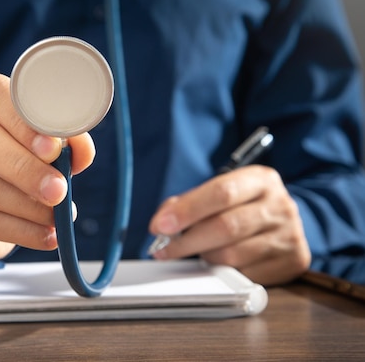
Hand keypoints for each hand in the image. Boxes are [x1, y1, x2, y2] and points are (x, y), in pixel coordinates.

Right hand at [0, 73, 94, 262]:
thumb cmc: (7, 163)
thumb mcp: (36, 145)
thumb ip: (62, 142)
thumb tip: (81, 154)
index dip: (23, 121)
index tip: (53, 148)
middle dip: (26, 169)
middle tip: (59, 191)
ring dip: (25, 206)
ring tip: (55, 219)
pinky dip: (17, 231)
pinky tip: (42, 236)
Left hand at [149, 165, 310, 285]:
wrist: (283, 222)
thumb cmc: (242, 206)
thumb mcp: (220, 193)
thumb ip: (188, 203)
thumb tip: (162, 222)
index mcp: (260, 180)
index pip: (221, 192)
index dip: (187, 210)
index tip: (160, 226)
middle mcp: (280, 205)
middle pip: (226, 226)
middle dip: (187, 241)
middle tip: (164, 249)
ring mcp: (289, 235)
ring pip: (232, 255)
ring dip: (206, 257)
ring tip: (199, 252)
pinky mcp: (293, 261)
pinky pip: (245, 275)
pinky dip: (225, 273)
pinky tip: (221, 263)